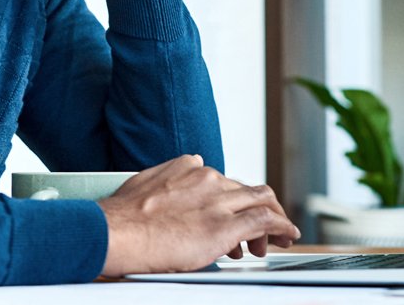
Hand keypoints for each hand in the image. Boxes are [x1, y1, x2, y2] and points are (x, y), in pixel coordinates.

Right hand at [96, 154, 299, 276]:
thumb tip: (172, 184)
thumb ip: (166, 181)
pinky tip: (288, 235)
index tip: (233, 213)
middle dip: (259, 208)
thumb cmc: (121, 218)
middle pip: (247, 189)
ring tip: (278, 237)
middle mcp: (207, 179)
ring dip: (275, 218)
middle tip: (262, 230)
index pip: (224, 180)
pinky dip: (282, 226)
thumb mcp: (144, 184)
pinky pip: (265, 221)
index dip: (234, 200)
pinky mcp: (225, 226)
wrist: (115, 232)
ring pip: (262, 200)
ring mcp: (218, 201)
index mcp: (188, 168)